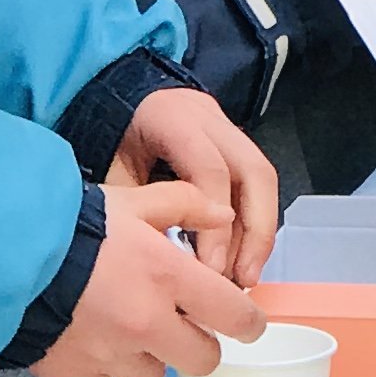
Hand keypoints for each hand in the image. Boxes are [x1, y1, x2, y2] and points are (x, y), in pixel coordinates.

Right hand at [30, 180, 263, 376]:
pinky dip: (108, 362)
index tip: (245, 322)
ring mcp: (113, 356)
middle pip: (203, 359)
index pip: (234, 317)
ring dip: (151, 354)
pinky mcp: (81, 375)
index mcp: (169, 279)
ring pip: (155, 374)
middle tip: (183, 323)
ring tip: (127, 324)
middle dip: (199, 343)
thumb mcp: (134, 200)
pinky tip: (92, 333)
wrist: (4, 259)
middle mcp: (148, 325)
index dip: (248, 323)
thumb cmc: (73, 226)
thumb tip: (223, 214)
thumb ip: (186, 204)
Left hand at [104, 82, 278, 285]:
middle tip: (244, 279)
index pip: (209, 171)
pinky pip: (256, 185)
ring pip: (263, 178)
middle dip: (255, 230)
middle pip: (254, 171)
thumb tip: (161, 261)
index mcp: (175, 119)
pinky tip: (241, 257)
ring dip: (260, 231)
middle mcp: (211, 120)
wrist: (123, 98)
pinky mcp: (236, 144)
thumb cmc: (114, 138)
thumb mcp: (112, 169)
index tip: (210, 270)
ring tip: (246, 276)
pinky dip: (253, 224)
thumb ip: (137, 208)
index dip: (215, 224)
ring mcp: (228, 129)